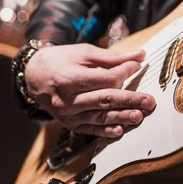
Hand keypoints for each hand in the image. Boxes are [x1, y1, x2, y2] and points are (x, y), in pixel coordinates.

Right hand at [24, 43, 155, 137]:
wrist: (32, 77)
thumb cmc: (60, 61)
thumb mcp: (83, 52)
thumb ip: (112, 57)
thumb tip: (139, 57)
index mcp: (68, 78)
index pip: (104, 79)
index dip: (124, 73)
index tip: (137, 67)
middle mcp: (67, 99)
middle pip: (105, 100)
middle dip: (130, 100)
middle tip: (149, 101)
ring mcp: (68, 114)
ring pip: (100, 117)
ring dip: (122, 117)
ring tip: (140, 115)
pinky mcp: (70, 124)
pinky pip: (91, 129)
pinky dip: (107, 131)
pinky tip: (121, 129)